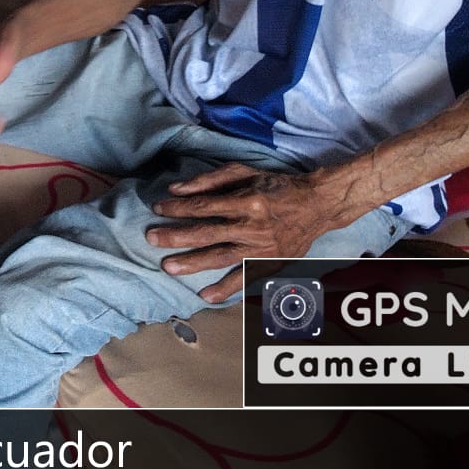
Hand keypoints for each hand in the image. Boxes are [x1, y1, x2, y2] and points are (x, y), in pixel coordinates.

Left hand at [146, 164, 349, 303]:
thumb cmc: (277, 185)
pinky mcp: (271, 262)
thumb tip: (175, 189)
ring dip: (192, 263)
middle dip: (176, 236)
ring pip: (221, 257)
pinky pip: (245, 278)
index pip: (204, 206)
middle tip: (151, 238)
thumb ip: (209, 180)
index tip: (158, 208)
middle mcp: (253, 226)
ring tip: (168, 267)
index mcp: (247, 201)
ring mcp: (262, 248)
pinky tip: (206, 295)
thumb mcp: (245, 173)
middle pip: (207, 233)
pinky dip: (227, 288)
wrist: (317, 205)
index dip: (178, 208)